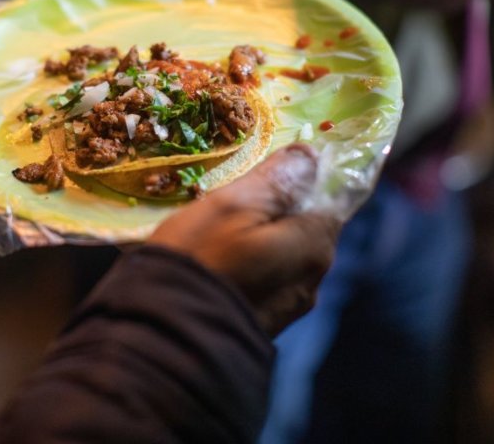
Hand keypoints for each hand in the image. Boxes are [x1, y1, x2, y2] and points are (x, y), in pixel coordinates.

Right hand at [148, 145, 340, 335]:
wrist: (164, 337)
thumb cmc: (199, 259)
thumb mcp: (232, 205)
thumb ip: (276, 181)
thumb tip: (310, 157)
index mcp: (314, 244)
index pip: (329, 198)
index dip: (303, 180)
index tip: (269, 170)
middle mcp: (312, 279)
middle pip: (304, 229)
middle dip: (278, 212)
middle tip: (232, 200)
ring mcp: (288, 308)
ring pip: (283, 256)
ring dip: (261, 240)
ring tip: (218, 232)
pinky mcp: (262, 325)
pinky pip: (265, 282)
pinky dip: (250, 267)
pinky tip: (218, 262)